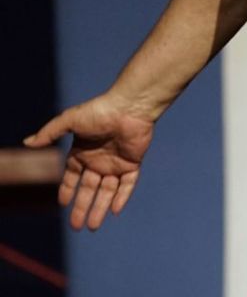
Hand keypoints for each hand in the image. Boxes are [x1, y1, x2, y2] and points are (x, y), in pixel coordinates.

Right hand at [23, 92, 154, 229]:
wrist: (130, 107)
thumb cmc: (99, 111)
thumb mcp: (70, 120)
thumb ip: (50, 132)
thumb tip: (27, 142)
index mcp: (83, 150)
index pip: (73, 175)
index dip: (67, 189)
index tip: (62, 203)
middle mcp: (99, 159)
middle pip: (88, 188)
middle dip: (81, 207)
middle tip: (76, 226)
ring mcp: (116, 162)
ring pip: (107, 190)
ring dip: (100, 208)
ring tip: (93, 227)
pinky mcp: (133, 162)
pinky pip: (128, 184)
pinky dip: (122, 197)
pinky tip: (114, 210)